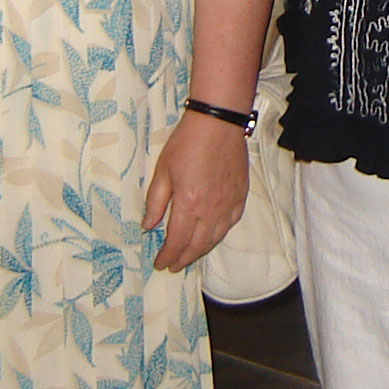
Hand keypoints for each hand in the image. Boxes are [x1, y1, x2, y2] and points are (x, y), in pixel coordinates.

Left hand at [144, 108, 250, 270]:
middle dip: (184, 258)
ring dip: (201, 251)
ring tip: (190, 255)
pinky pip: (231, 224)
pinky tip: (212, 236)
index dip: (168, 255)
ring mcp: (229, 204)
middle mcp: (211, 209)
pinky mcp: (241, 196)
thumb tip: (148, 226)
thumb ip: (156, 202)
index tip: (160, 264)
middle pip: (198, 245)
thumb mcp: (163, 171)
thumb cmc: (186, 143)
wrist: (218, 123)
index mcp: (189, 204)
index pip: (177, 240)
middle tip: (174, 265)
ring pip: (216, 238)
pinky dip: (219, 235)